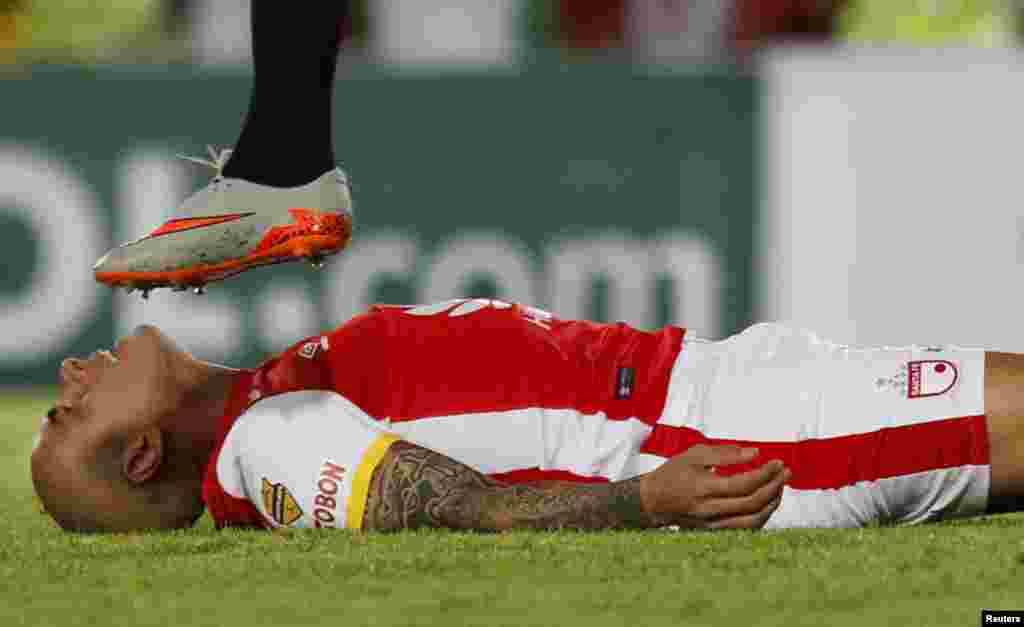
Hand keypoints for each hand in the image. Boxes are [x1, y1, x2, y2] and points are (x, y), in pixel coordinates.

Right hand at [639, 444, 789, 529]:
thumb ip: (725, 453)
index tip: (778, 462)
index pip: (744, 483)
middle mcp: (709, 509)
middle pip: (752, 503)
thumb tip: (756, 453)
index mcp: (703, 487)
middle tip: (786, 472)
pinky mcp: (715, 531)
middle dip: (774, 486)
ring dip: (772, 504)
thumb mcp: (694, 454)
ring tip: (780, 487)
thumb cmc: (674, 472)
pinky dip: (761, 516)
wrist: (653, 501)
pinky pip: (746, 528)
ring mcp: (712, 524)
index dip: (765, 473)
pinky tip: (767, 502)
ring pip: (753, 521)